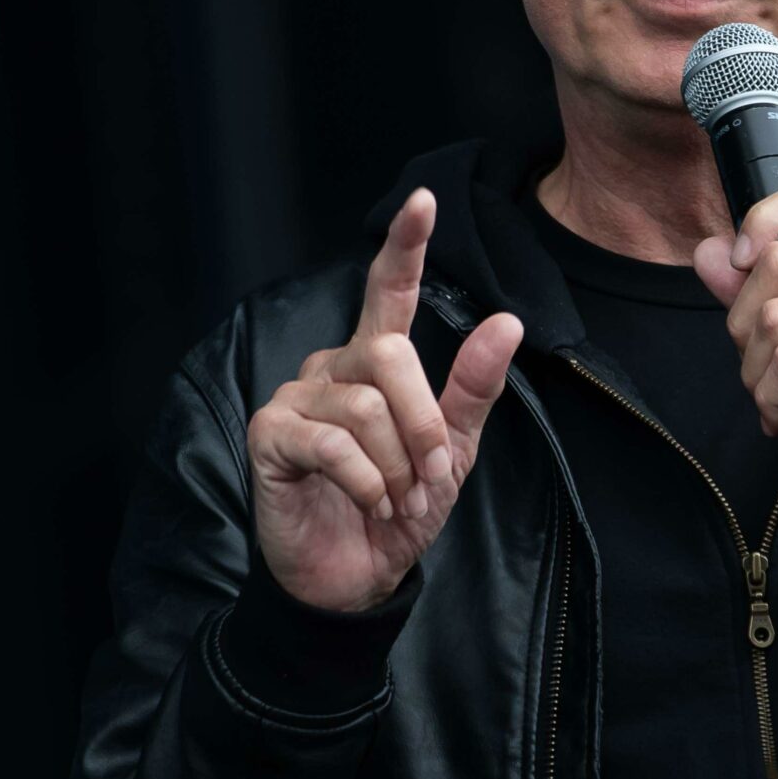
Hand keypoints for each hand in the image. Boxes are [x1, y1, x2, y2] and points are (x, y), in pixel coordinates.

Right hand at [246, 188, 524, 611]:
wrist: (356, 578)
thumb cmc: (400, 509)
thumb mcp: (452, 453)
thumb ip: (473, 388)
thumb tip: (507, 322)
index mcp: (375, 363)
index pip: (390, 291)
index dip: (406, 245)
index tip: (424, 200)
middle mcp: (332, 368)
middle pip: (389, 356)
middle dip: (424, 424)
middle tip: (431, 480)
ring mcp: (295, 398)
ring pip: (364, 405)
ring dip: (398, 466)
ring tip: (399, 500)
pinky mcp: (271, 436)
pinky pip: (333, 443)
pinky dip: (367, 482)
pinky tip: (369, 504)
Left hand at [690, 175, 777, 526]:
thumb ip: (759, 290)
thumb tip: (709, 254)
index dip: (765, 217)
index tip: (741, 262)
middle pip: (775, 264)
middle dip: (744, 324)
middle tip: (761, 367)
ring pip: (775, 318)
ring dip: (756, 372)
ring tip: (774, 397)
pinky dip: (772, 395)